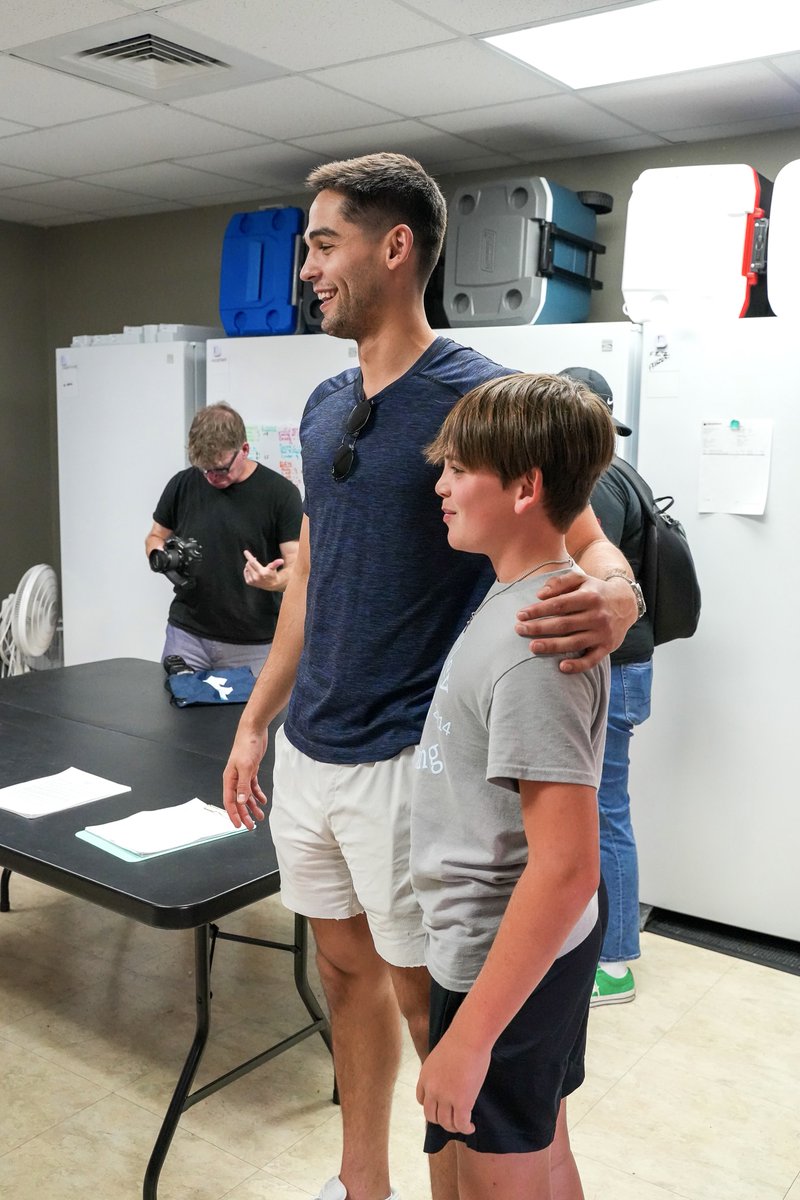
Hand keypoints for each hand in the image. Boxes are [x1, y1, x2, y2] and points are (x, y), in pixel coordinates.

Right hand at [222, 726, 268, 829]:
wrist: (253, 730)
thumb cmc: (247, 746)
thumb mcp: (246, 767)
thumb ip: (243, 785)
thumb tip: (241, 802)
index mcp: (229, 779)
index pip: (229, 801)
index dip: (233, 814)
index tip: (239, 825)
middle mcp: (234, 779)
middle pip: (238, 801)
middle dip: (244, 814)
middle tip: (251, 826)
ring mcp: (242, 775)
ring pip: (246, 795)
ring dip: (252, 806)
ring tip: (260, 816)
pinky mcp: (250, 770)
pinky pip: (252, 786)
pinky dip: (257, 794)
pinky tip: (262, 800)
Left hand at [243, 549, 285, 590]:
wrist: (271, 584)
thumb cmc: (272, 574)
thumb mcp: (273, 568)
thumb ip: (276, 563)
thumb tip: (281, 560)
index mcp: (262, 572)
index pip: (253, 562)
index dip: (249, 556)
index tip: (245, 551)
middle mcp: (256, 577)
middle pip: (248, 564)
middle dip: (250, 560)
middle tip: (255, 559)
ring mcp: (252, 580)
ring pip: (246, 568)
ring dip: (249, 565)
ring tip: (255, 566)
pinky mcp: (249, 582)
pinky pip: (245, 572)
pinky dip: (247, 570)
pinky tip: (252, 570)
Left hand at [416, 1034, 489, 1135]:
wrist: (468, 1039)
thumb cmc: (459, 1041)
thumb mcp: (439, 1057)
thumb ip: (440, 1071)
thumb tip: (449, 1078)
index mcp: (425, 1077)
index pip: (421, 1099)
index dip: (431, 1106)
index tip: (440, 1107)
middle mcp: (432, 1090)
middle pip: (431, 1115)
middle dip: (441, 1119)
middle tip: (452, 1118)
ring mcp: (446, 1098)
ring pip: (446, 1123)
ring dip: (454, 1126)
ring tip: (463, 1124)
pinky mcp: (461, 1102)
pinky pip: (461, 1123)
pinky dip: (466, 1129)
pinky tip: (471, 1127)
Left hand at [514, 570, 636, 672]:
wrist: (626, 603)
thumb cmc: (595, 591)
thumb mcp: (581, 579)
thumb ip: (560, 582)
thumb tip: (540, 595)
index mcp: (589, 597)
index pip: (559, 604)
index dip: (538, 610)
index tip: (521, 615)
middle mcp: (597, 616)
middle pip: (563, 624)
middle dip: (539, 628)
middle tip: (519, 630)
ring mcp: (602, 633)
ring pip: (574, 643)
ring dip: (552, 646)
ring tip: (532, 647)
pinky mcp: (607, 647)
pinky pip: (592, 660)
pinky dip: (578, 665)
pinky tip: (561, 667)